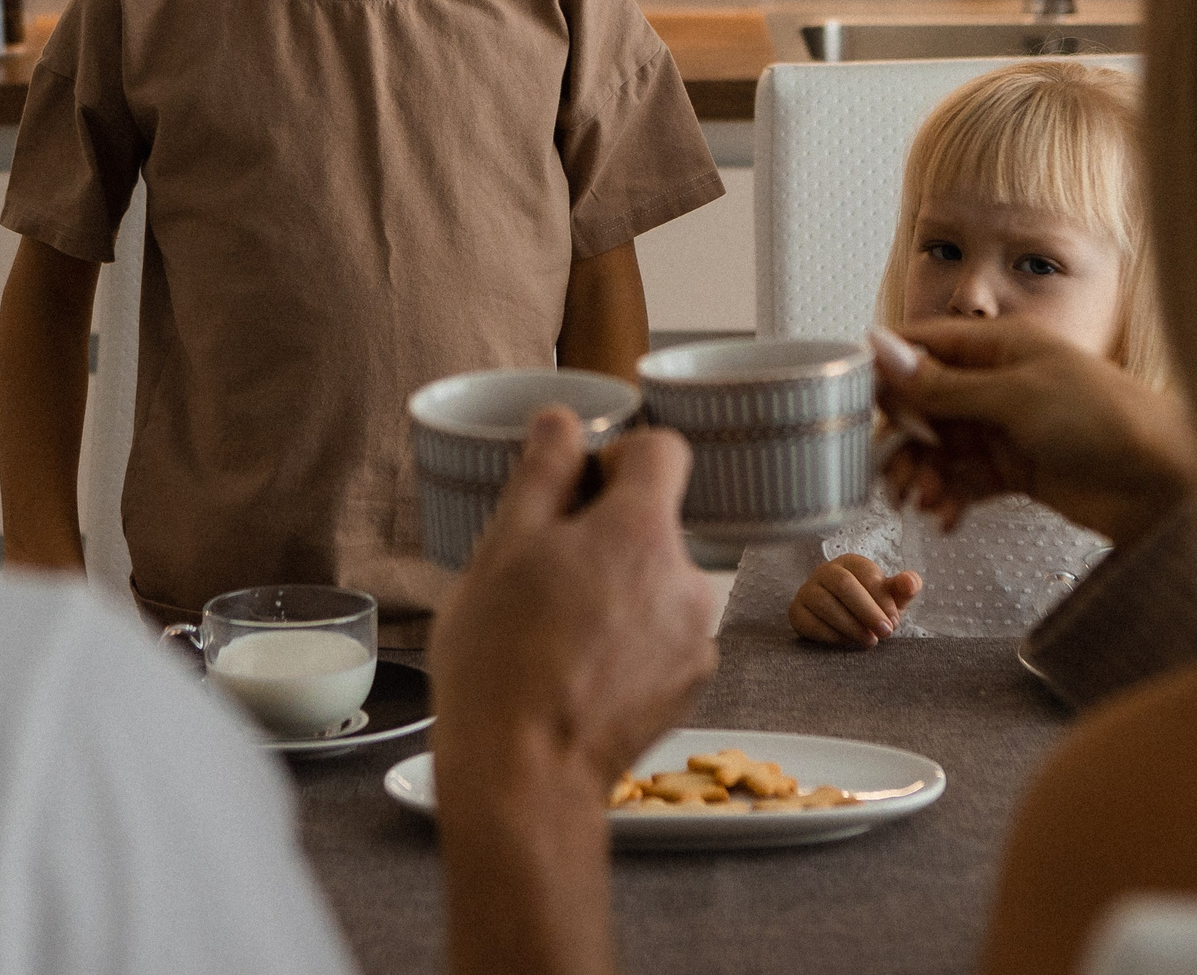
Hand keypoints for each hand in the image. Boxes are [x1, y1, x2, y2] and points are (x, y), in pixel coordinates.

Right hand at [430, 408, 715, 974]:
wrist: (525, 778)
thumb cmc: (501, 662)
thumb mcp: (503, 547)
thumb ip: (543, 471)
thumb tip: (562, 418)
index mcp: (642, 532)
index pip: (664, 449)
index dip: (617, 456)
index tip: (575, 491)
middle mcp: (687, 579)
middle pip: (655, 522)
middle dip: (605, 532)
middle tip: (541, 573)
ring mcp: (694, 638)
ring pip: (655, 581)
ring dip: (616, 587)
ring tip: (553, 630)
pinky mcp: (689, 686)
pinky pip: (662, 634)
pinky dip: (628, 638)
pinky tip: (578, 668)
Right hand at [789, 554, 922, 647]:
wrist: (846, 621)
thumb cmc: (873, 605)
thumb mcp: (892, 597)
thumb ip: (905, 587)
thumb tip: (910, 582)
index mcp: (850, 562)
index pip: (865, 573)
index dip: (881, 598)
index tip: (894, 620)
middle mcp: (824, 571)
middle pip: (843, 584)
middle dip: (866, 610)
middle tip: (885, 633)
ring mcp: (807, 591)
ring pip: (824, 603)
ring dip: (850, 625)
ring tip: (869, 640)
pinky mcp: (796, 612)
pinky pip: (808, 621)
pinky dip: (830, 634)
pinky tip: (847, 642)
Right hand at [879, 318, 1196, 547]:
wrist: (1167, 482)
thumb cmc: (1105, 418)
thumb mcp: (1014, 396)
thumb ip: (943, 383)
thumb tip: (880, 348)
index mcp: (998, 346)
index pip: (923, 347)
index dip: (886, 374)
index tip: (856, 406)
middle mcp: (998, 382)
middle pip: (924, 404)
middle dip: (902, 438)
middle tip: (890, 472)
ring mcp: (1007, 428)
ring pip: (941, 447)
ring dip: (922, 474)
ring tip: (920, 501)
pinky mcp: (1017, 469)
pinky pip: (965, 480)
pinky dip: (950, 497)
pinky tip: (946, 515)